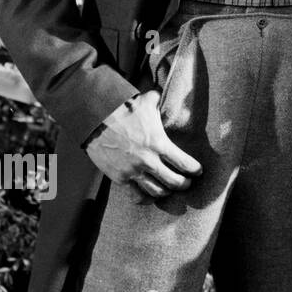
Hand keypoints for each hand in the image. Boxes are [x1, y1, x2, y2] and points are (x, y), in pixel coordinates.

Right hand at [86, 90, 201, 198]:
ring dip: (166, 192)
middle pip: (174, 182)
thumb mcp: (147, 102)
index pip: (185, 164)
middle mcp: (148, 161)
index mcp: (159, 143)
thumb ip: (160, 100)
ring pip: (157, 192)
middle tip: (187, 183)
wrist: (94, 119)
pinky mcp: (119, 178)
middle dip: (184, 184)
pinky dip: (146, 197)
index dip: (195, 170)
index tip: (198, 171)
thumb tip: (164, 93)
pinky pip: (137, 195)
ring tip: (170, 189)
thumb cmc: (123, 109)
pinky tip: (150, 194)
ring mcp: (133, 171)